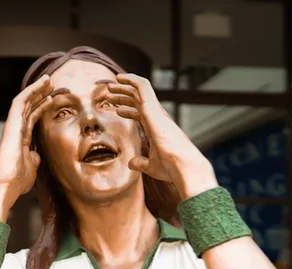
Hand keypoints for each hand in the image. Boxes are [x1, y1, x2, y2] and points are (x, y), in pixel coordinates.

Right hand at [0, 75, 53, 220]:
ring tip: (48, 80)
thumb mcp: (32, 167)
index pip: (31, 119)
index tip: (51, 99)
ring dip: (36, 89)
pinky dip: (30, 91)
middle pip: (29, 107)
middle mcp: (16, 130)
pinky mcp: (12, 123)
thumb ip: (34, 158)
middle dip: (40, 95)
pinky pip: (20, 102)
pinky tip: (41, 84)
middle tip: (51, 85)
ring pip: (24, 101)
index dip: (41, 108)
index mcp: (21, 139)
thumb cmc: (17, 181)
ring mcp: (13, 126)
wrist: (7, 184)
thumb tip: (37, 154)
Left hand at [106, 74, 217, 198]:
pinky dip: (132, 79)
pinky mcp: (154, 108)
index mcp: (157, 129)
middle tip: (109, 92)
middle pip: (139, 101)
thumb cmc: (171, 168)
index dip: (128, 110)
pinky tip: (121, 78)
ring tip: (109, 85)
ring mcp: (156, 112)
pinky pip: (143, 87)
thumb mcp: (151, 166)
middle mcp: (157, 117)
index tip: (117, 109)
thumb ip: (141, 163)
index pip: (141, 114)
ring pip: (139, 91)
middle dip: (124, 95)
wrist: (182, 165)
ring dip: (124, 86)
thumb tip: (132, 163)